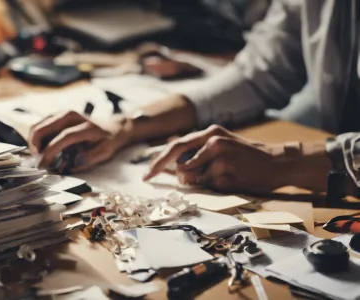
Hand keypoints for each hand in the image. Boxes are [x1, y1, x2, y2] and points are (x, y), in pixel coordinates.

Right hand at [28, 111, 130, 171]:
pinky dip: (35, 138)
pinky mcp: (55, 115)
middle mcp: (72, 115)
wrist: (110, 127)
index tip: (44, 165)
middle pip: (44, 128)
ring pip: (38, 126)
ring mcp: (61, 113)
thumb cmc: (106, 141)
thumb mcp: (105, 152)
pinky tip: (41, 149)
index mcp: (86, 126)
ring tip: (39, 156)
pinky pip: (38, 125)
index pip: (64, 137)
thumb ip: (90, 158)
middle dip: (36, 146)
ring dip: (34, 143)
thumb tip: (74, 162)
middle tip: (38, 162)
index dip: (51, 151)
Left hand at [143, 125, 287, 193]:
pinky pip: (207, 186)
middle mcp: (212, 141)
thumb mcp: (222, 145)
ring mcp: (219, 157)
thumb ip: (199, 152)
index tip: (146, 174)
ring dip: (197, 181)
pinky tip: (229, 180)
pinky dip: (212, 187)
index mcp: (210, 132)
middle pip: (178, 161)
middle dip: (165, 171)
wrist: (278, 162)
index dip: (158, 160)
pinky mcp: (226, 173)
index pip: (176, 145)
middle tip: (151, 178)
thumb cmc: (246, 157)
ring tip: (218, 176)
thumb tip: (173, 167)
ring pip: (190, 176)